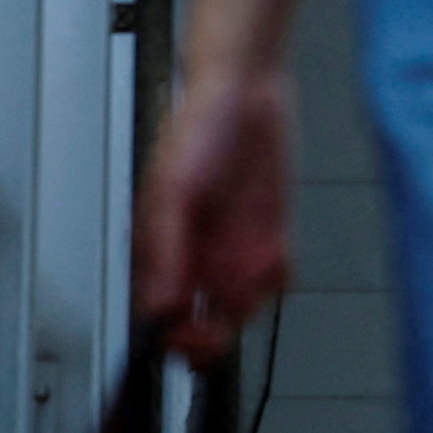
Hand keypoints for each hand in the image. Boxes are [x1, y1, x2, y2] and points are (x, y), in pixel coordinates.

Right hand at [134, 66, 295, 356]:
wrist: (245, 91)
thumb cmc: (196, 133)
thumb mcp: (174, 191)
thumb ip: (167, 249)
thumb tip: (160, 307)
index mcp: (160, 255)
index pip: (158, 321)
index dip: (170, 341)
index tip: (185, 337)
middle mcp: (194, 261)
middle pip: (198, 329)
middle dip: (208, 340)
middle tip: (218, 326)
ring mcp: (231, 252)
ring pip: (238, 308)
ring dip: (247, 301)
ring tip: (254, 265)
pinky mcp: (267, 237)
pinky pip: (272, 278)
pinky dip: (274, 276)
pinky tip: (274, 250)